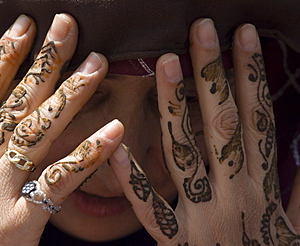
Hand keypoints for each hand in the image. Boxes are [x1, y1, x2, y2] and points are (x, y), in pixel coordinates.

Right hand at [0, 14, 122, 244]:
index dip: (2, 59)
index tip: (25, 27)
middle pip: (14, 104)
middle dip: (42, 63)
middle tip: (67, 26)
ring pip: (37, 133)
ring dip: (70, 96)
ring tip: (97, 65)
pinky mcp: (20, 222)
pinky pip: (59, 182)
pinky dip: (88, 155)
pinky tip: (114, 131)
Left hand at [110, 19, 299, 244]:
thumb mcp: (296, 226)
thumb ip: (298, 187)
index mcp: (263, 189)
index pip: (257, 119)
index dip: (252, 76)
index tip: (243, 36)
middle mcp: (232, 197)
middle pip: (220, 125)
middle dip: (212, 75)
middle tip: (199, 31)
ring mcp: (201, 220)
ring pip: (184, 155)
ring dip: (174, 109)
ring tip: (163, 64)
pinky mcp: (176, 244)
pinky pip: (150, 209)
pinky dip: (133, 179)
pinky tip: (115, 145)